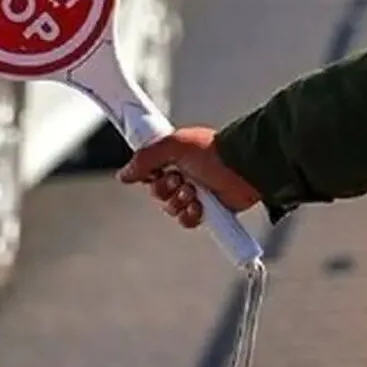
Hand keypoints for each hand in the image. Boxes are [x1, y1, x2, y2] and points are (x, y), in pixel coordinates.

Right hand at [116, 126, 261, 228]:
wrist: (242, 168)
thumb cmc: (213, 151)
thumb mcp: (173, 145)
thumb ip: (145, 158)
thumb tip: (123, 174)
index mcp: (174, 156)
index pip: (148, 170)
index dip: (148, 174)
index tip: (155, 171)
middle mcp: (182, 175)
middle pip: (156, 191)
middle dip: (165, 189)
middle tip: (179, 180)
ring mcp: (195, 193)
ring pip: (170, 208)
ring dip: (179, 202)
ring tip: (193, 192)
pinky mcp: (207, 211)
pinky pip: (186, 221)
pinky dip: (190, 216)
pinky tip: (199, 207)